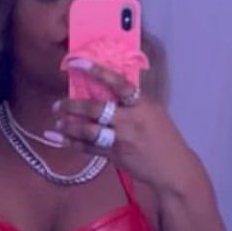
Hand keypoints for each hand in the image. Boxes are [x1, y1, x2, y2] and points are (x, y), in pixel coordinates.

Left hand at [48, 58, 199, 196]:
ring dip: (69, 127)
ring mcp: (122, 140)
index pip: (118, 83)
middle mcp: (130, 120)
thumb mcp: (154, 112)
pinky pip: (89, 148)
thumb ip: (133, 101)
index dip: (96, 71)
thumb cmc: (165, 137)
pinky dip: (73, 144)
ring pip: (88, 131)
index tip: (77, 63)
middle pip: (96, 109)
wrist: (173, 168)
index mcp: (141, 105)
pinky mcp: (115, 156)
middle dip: (73, 106)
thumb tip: (108, 87)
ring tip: (58, 124)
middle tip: (58, 105)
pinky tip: (61, 140)